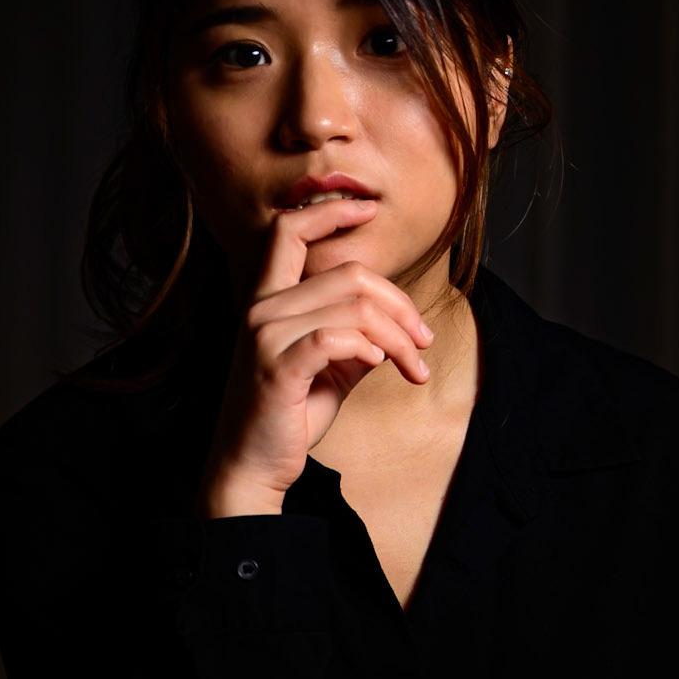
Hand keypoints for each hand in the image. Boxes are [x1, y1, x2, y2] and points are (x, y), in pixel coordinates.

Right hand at [195, 201, 435, 510]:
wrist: (253, 468)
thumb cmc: (290, 416)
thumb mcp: (331, 370)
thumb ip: (357, 337)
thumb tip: (401, 326)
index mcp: (267, 300)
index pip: (289, 231)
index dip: (330, 210)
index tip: (369, 209)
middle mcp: (260, 309)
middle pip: (348, 273)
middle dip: (400, 303)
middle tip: (424, 339)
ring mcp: (265, 336)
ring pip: (354, 307)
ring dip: (399, 336)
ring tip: (416, 365)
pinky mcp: (277, 366)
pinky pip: (338, 339)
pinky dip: (372, 349)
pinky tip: (384, 367)